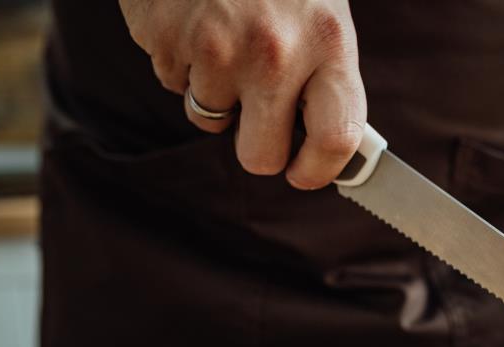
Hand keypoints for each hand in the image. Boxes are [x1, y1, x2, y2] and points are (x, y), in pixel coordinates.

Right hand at [119, 0, 364, 188]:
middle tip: (258, 120)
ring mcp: (216, 50)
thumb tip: (331, 147)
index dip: (319, 171)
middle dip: (258, 147)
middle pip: (260, 156)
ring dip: (217, 93)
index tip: (304, 173)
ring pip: (211, 120)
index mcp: (328, 44)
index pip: (336, 139)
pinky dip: (183, 62)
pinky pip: (174, 84)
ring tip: (225, 38)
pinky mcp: (166, 40)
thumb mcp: (323, 15)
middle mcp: (274, 53)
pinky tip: (195, 21)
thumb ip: (327, 78)